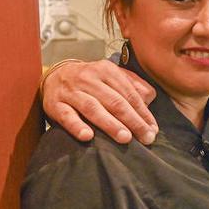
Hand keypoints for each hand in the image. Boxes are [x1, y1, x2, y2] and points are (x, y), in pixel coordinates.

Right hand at [42, 60, 157, 144]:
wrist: (54, 76)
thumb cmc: (91, 81)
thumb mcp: (111, 76)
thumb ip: (132, 85)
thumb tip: (150, 98)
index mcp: (106, 70)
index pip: (129, 94)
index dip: (143, 112)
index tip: (153, 129)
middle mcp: (88, 79)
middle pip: (114, 101)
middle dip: (133, 120)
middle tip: (146, 137)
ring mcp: (71, 91)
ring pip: (93, 108)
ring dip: (110, 124)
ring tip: (125, 138)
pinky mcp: (54, 104)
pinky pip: (66, 116)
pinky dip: (77, 126)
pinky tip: (87, 136)